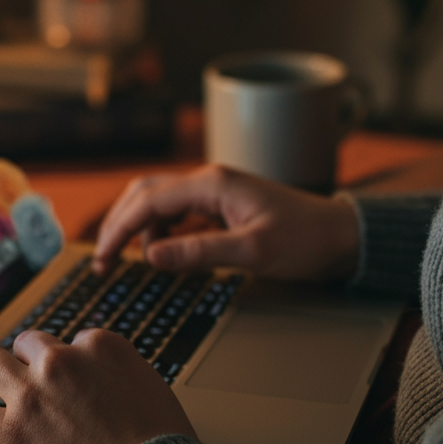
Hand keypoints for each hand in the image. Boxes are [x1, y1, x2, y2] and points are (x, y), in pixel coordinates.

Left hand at [0, 328, 195, 443]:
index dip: (76, 364)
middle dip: (32, 359)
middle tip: (37, 381)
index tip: (78, 385)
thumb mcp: (150, 383)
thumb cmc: (161, 443)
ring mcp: (31, 394)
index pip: (74, 341)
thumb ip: (118, 369)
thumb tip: (101, 375)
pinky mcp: (9, 434)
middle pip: (29, 343)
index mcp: (99, 344)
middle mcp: (60, 360)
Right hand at [94, 164, 358, 280]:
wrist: (341, 235)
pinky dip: (162, 232)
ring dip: (139, 228)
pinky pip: (179, 214)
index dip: (118, 230)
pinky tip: (163, 254)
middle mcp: (208, 181)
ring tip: (129, 262)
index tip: (102, 261)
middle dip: (119, 224)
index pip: (148, 201)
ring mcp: (215, 192)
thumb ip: (199, 252)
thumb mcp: (252, 252)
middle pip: (145, 193)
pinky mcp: (222, 206)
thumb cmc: (304, 241)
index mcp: (212, 184)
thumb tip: (149, 256)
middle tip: (103, 262)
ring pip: (159, 202)